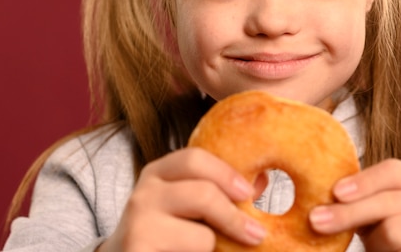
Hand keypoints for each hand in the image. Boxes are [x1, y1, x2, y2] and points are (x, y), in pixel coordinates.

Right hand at [99, 147, 266, 251]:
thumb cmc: (165, 232)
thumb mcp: (188, 205)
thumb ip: (219, 191)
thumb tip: (262, 179)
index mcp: (159, 173)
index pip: (194, 158)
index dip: (227, 173)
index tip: (250, 192)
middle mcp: (144, 193)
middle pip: (203, 194)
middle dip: (234, 216)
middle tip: (256, 234)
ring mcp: (138, 224)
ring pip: (203, 236)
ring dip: (215, 249)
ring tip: (210, 250)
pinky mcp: (138, 248)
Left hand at [309, 159, 400, 250]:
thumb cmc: (391, 240)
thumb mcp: (374, 215)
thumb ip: (355, 201)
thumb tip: (317, 203)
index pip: (394, 171)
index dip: (364, 180)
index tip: (336, 192)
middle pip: (388, 202)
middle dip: (348, 213)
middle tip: (316, 222)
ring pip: (395, 232)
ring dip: (376, 243)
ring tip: (377, 249)